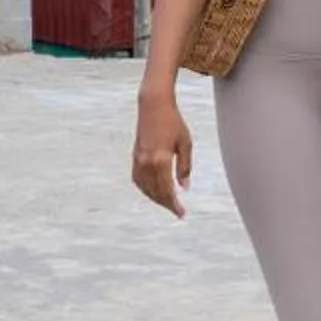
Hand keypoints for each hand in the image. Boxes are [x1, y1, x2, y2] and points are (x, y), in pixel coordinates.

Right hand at [132, 95, 192, 216]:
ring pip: (145, 188)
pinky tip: (154, 192)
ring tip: (169, 204)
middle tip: (178, 212)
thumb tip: (184, 188)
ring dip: (156, 199)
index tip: (182, 214)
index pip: (167, 190)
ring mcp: (138, 160)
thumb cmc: (173, 123)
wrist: (153, 106)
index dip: (174, 205)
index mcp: (161, 160)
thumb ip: (185, 167)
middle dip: (167, 204)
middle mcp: (147, 163)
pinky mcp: (134, 157)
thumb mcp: (185, 143)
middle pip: (156, 192)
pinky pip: (138, 180)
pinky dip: (146, 189)